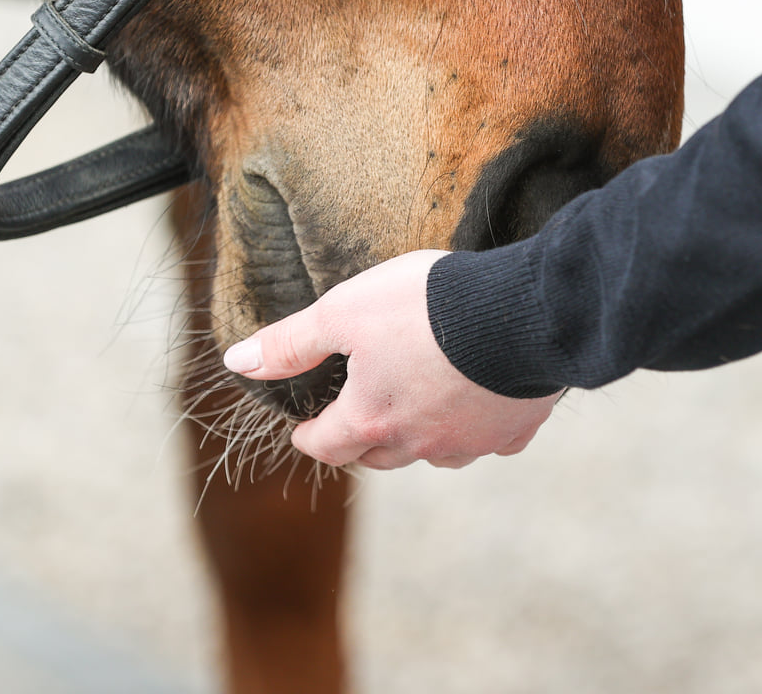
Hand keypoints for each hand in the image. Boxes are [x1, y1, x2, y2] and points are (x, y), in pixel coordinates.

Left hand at [222, 249, 560, 469]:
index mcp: (371, 418)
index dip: (310, 435)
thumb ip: (292, 341)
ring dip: (416, 436)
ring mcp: (469, 442)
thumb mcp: (344, 310)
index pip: (326, 445)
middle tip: (354, 416)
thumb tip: (238, 361)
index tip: (304, 428)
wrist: (523, 310)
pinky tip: (477, 400)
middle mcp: (418, 443)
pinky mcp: (513, 431)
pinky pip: (485, 441)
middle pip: (377, 455)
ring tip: (415, 405)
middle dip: (359, 439)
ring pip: (431, 453)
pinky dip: (473, 426)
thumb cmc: (428, 306)